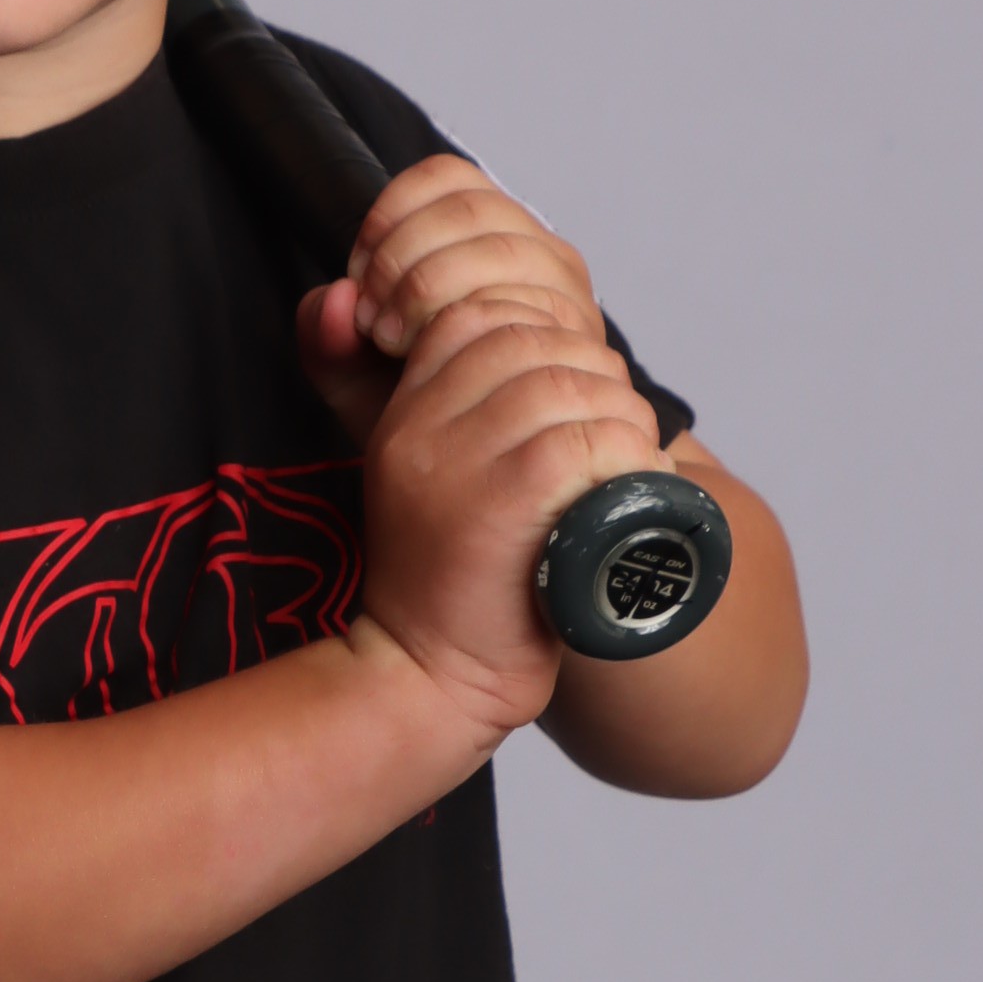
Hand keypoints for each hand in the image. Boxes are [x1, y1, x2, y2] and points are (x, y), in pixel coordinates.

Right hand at [294, 155, 667, 741]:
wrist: (428, 679)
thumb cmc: (448, 582)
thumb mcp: (413, 476)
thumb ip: (414, 399)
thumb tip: (356, 302)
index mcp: (403, 415)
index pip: (476, 317)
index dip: (539, 335)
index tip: (569, 393)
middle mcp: (422, 429)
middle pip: (530, 340)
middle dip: (590, 372)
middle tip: (612, 429)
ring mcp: (460, 465)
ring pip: (566, 383)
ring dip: (617, 414)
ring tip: (624, 459)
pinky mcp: (504, 503)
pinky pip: (581, 440)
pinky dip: (621, 456)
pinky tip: (625, 487)